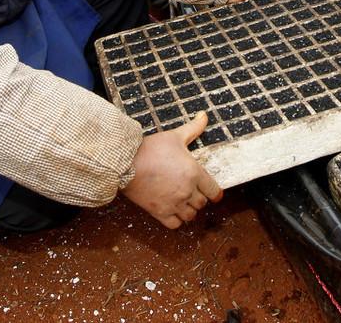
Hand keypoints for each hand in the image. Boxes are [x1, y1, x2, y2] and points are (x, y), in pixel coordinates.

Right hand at [121, 112, 222, 228]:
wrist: (126, 162)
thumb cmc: (151, 148)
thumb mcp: (175, 136)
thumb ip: (193, 128)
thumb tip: (204, 116)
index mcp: (194, 173)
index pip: (214, 191)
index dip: (215, 192)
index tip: (213, 193)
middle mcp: (187, 191)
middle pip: (202, 204)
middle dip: (199, 198)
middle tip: (193, 192)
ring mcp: (173, 203)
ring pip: (190, 216)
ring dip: (189, 210)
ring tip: (183, 202)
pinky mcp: (159, 212)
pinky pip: (175, 224)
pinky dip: (176, 220)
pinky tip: (172, 211)